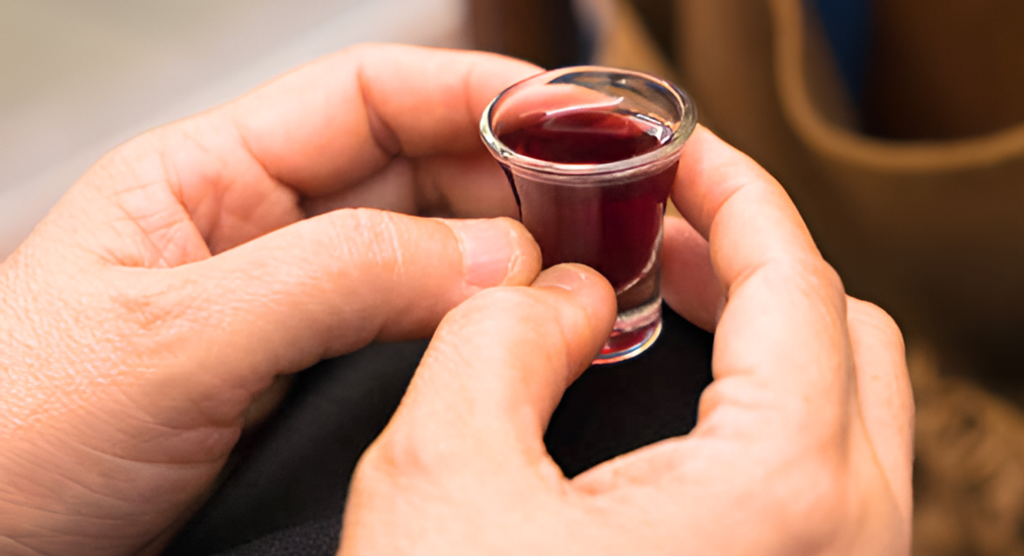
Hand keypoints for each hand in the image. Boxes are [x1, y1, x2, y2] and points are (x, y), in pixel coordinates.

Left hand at [0, 45, 542, 555]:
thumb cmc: (10, 437)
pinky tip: (518, 330)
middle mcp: (256, 232)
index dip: (470, 90)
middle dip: (510, 176)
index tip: (562, 111)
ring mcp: (288, 308)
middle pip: (413, 169)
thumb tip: (493, 254)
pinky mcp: (306, 380)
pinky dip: (474, 324)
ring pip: (424, 250)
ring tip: (582, 269)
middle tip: (597, 208)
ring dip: (506, 253)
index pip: (365, 97)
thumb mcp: (175, 343)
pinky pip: (409, 329)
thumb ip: (334, 283)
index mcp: (204, 178)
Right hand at [341, 126, 914, 554]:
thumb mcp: (441, 477)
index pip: (794, 276)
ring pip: (838, 406)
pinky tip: (669, 403)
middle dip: (745, 258)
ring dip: (752, 331)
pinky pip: (815, 474)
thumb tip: (552, 289)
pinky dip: (754, 408)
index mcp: (785, 494)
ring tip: (654, 300)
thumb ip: (496, 336)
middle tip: (651, 226)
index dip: (731, 191)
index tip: (678, 154)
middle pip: (841, 331)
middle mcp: (851, 544)